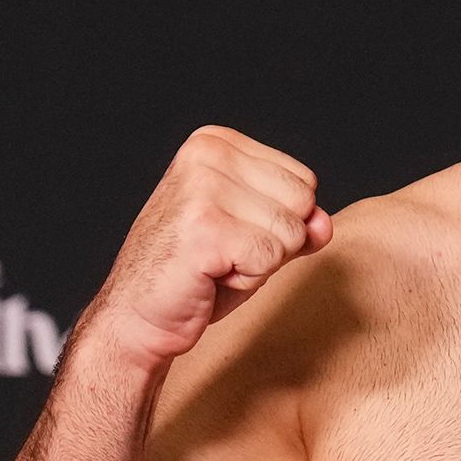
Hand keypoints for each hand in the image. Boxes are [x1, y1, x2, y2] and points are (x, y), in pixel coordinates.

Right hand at [82, 125, 332, 370]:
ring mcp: (203, 189)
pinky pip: (271, 258)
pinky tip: (209, 276)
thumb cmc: (197, 275)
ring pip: (291, 232)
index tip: (230, 234)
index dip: (278, 222)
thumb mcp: (256, 237)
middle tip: (223, 252)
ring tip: (215, 263)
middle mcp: (207, 154)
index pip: (303, 180)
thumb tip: (324, 223)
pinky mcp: (205, 227)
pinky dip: (247, 279)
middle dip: (274, 241)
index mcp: (216, 143)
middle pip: (302, 201)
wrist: (136, 318)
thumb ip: (296, 223)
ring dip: (260, 262)